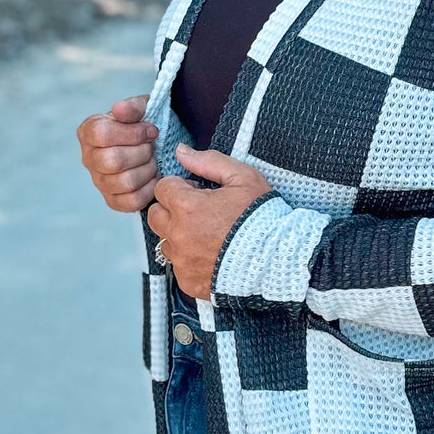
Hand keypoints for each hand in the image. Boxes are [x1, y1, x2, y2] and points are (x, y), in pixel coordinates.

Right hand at [77, 95, 159, 213]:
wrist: (150, 145)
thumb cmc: (142, 125)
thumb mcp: (141, 109)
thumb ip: (132, 107)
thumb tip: (119, 109)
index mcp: (89, 132)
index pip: (102, 135)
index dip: (133, 133)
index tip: (152, 130)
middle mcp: (89, 158)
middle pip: (113, 161)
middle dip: (143, 152)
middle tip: (153, 146)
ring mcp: (99, 182)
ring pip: (125, 182)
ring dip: (148, 169)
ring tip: (153, 160)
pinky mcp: (113, 200)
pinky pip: (132, 201)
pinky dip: (149, 188)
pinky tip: (154, 176)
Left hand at [147, 146, 273, 298]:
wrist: (278, 259)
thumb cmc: (261, 218)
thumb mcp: (242, 178)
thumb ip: (208, 161)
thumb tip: (181, 152)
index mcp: (186, 207)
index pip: (162, 187)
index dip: (181, 186)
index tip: (199, 193)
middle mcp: (178, 235)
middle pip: (155, 215)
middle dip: (172, 209)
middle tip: (198, 212)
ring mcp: (181, 261)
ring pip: (165, 242)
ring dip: (179, 235)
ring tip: (207, 235)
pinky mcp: (188, 281)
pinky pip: (178, 266)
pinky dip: (190, 260)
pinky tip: (212, 255)